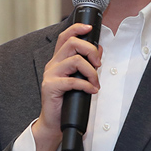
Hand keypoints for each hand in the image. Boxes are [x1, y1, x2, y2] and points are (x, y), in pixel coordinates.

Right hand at [32, 23, 101, 150]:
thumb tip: (99, 49)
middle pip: (72, 44)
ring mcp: (50, 75)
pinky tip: (91, 91)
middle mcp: (53, 64)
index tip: (89, 28)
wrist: (54, 121)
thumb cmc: (67, 100)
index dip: (77, 28)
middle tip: (98, 63)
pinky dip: (87, 85)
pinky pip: (73, 81)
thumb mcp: (79, 78)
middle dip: (90, 50)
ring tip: (95, 82)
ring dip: (91, 71)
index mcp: (58, 60)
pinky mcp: (50, 87)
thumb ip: (87, 64)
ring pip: (75, 61)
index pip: (65, 37)